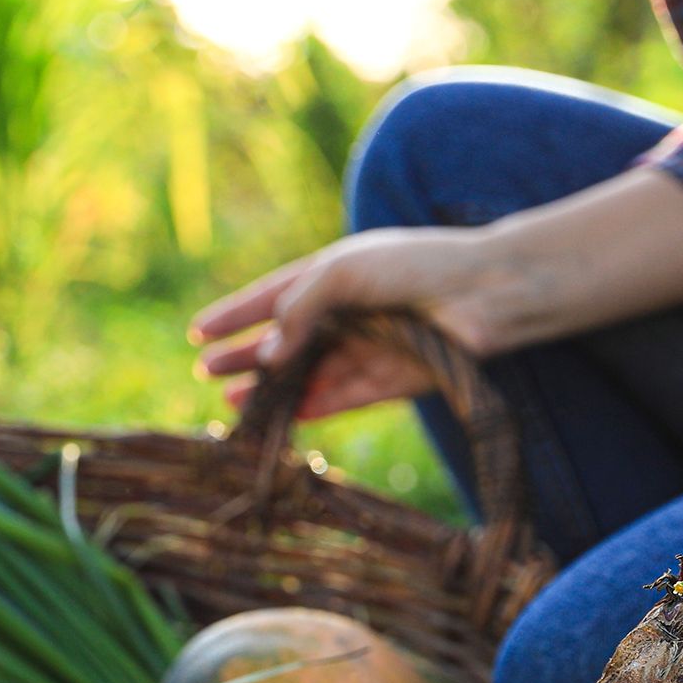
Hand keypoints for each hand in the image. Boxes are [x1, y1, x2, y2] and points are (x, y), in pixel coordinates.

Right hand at [189, 228, 525, 419]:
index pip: (273, 295)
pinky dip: (311, 407)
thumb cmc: (414, 267)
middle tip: (207, 373)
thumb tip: (268, 354)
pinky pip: (341, 397)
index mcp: (335, 273)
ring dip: (272, 388)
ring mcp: (367, 347)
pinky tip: (283, 415)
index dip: (236, 313)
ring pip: (309, 373)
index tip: (197, 332)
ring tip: (232, 402)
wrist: (484, 293)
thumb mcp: (342, 272)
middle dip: (246, 355)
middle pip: (287, 339)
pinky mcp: (390, 381)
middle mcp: (348, 312)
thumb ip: (299, 308)